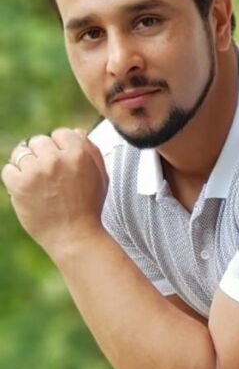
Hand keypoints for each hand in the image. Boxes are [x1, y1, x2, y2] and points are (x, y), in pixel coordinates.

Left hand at [1, 128, 107, 259]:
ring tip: (36, 181)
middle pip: (38, 141)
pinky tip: (27, 188)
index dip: (60, 147)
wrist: (74, 236)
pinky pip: (8, 169)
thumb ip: (91, 150)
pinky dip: (14, 178)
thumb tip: (77, 131)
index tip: (61, 161)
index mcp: (78, 154)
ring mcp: (36, 171)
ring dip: (26, 164)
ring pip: (21, 152)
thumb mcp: (100, 176)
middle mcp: (56, 159)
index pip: (60, 133)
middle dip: (42, 155)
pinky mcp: (19, 184)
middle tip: (48, 174)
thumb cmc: (89, 208)